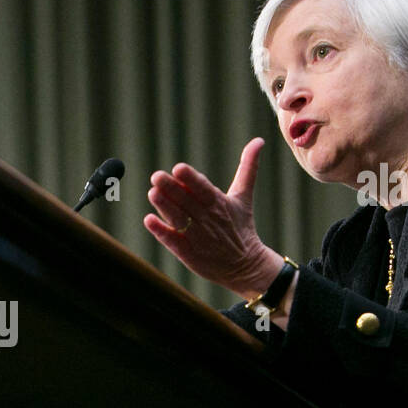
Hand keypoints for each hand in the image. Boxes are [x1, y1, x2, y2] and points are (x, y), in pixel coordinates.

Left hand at [144, 137, 273, 295]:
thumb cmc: (241, 226)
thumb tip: (258, 140)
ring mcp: (198, 237)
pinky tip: (149, 220)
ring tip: (152, 193)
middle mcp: (208, 219)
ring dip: (165, 207)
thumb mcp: (244, 196)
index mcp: (219, 203)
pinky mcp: (189, 254)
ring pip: (179, 219)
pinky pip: (174, 242)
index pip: (204, 188)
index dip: (191, 179)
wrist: (246, 266)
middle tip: (156, 176)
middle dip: (171, 189)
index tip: (178, 168)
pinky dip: (162, 232)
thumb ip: (248, 168)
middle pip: (187, 202)